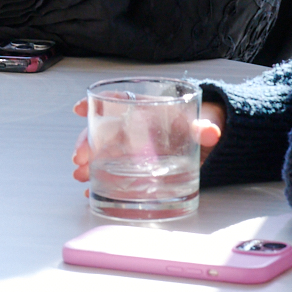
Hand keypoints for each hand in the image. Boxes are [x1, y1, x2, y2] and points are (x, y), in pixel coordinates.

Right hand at [70, 98, 223, 182]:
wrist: (209, 142)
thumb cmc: (201, 125)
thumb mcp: (206, 122)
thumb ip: (205, 128)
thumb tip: (211, 131)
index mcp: (148, 110)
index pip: (119, 102)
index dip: (99, 103)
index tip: (80, 109)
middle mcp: (136, 127)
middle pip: (105, 131)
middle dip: (88, 142)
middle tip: (80, 157)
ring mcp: (135, 148)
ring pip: (105, 152)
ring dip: (91, 163)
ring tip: (81, 175)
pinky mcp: (138, 167)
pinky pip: (114, 171)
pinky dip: (102, 180)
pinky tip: (91, 189)